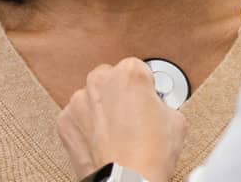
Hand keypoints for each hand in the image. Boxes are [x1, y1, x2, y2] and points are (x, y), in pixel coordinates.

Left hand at [57, 58, 185, 180]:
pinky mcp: (65, 122)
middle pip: (110, 78)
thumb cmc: (151, 154)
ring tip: (117, 134)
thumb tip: (155, 106)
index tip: (146, 101)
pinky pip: (77, 118)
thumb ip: (161, 102)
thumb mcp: (176, 120)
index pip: (137, 68)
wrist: (128, 181)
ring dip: (101, 110)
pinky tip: (102, 142)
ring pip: (91, 98)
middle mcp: (100, 81)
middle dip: (119, 94)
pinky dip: (86, 128)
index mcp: (129, 73)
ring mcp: (78, 101)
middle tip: (132, 118)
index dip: (144, 87)